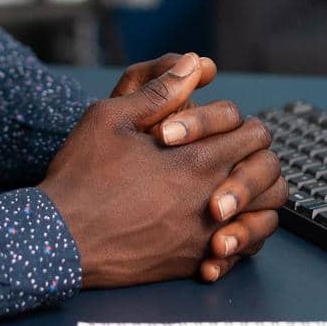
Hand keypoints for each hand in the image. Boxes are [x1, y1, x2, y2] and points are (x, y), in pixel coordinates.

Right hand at [42, 53, 277, 288]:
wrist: (59, 239)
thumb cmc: (82, 175)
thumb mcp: (112, 118)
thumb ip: (160, 91)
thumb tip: (194, 63)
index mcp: (196, 161)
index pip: (252, 133)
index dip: (234, 122)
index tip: (210, 125)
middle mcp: (210, 201)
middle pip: (267, 173)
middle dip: (254, 157)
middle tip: (227, 151)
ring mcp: (203, 237)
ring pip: (263, 217)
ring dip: (254, 198)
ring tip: (231, 187)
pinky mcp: (190, 262)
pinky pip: (239, 253)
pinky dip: (239, 238)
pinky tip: (218, 227)